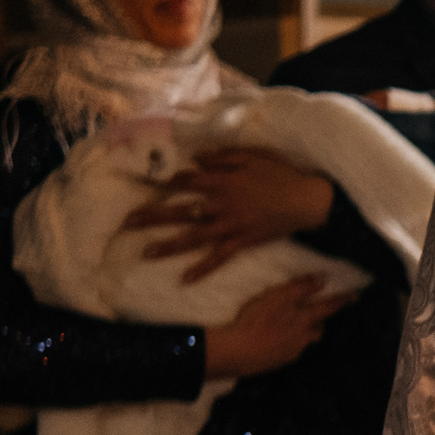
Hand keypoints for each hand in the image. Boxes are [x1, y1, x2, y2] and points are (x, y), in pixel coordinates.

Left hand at [124, 147, 334, 282]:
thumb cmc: (281, 174)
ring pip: (194, 236)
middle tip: (127, 223)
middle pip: (180, 210)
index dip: (168, 183)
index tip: (150, 186)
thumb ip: (223, 157)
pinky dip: (203, 268)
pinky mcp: (242, 241)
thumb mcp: (252, 155)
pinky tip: (185, 279)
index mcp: (222, 180)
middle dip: (153, 216)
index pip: (187, 181)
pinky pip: (219, 257)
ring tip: (146, 253)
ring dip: (169, 245)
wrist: (306, 200)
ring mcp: (230, 225)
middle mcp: (221, 204)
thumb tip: (197, 159)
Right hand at [203, 274, 352, 380]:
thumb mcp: (279, 296)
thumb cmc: (258, 320)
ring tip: (292, 328)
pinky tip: (274, 342)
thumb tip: (323, 278)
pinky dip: (286, 345)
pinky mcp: (278, 362)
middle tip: (315, 314)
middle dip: (319, 321)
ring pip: (304, 341)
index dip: (342, 300)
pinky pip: (288, 352)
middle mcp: (303, 338)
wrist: (238, 352)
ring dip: (303, 334)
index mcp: (305, 319)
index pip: (329, 307)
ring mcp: (291, 353)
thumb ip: (302, 287)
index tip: (356, 296)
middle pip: (318, 328)